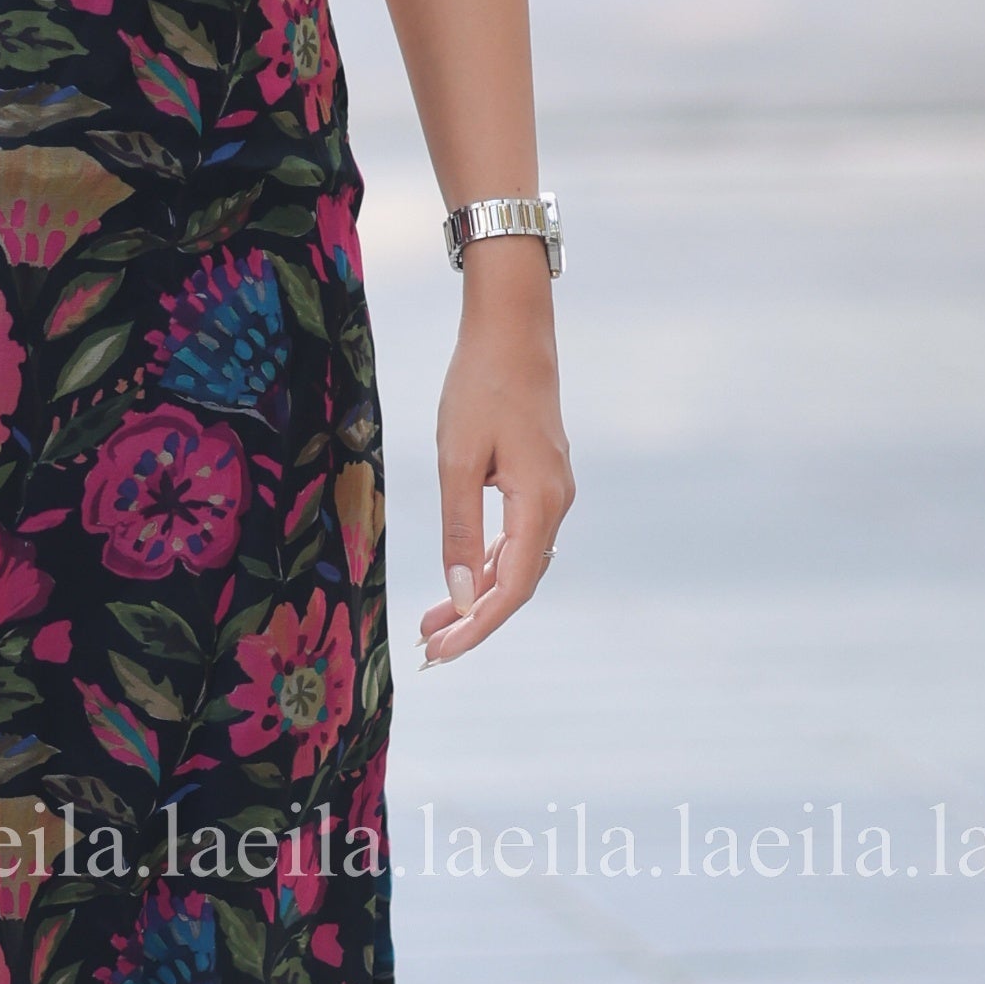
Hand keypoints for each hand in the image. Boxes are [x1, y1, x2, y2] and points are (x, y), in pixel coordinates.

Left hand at [420, 283, 571, 664]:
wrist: (511, 330)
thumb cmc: (480, 387)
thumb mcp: (458, 460)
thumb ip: (459, 530)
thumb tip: (460, 594)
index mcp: (540, 503)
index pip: (511, 589)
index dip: (477, 627)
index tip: (439, 653)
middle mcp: (555, 504)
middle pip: (517, 584)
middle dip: (475, 620)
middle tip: (429, 649)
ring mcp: (552, 492)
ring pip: (517, 563)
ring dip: (478, 595)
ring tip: (434, 623)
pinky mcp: (541, 480)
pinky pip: (517, 538)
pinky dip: (487, 563)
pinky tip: (460, 577)